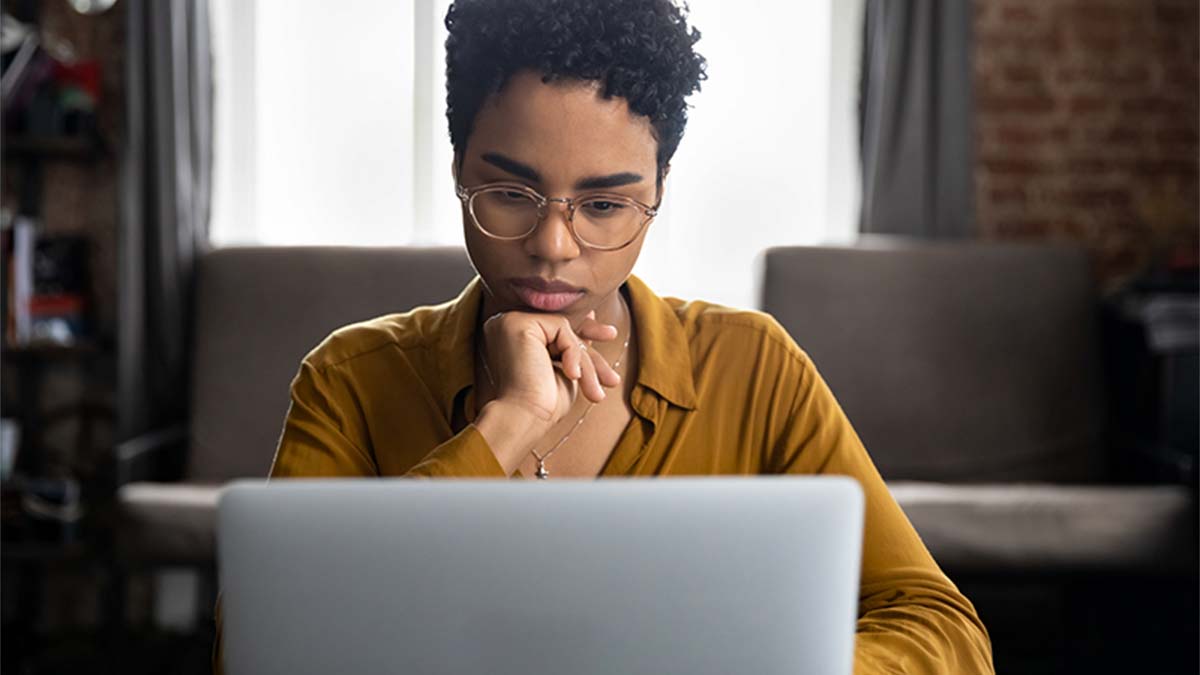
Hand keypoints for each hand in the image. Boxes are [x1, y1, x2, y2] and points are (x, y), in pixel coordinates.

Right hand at [480, 309, 621, 428]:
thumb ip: (572, 343)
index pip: (555, 330)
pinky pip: (561, 328)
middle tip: (611, 370)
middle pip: (561, 329)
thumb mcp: (565, 367)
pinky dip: (573, 354)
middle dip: (589, 350)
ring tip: (594, 391)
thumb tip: (591, 316)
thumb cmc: (544, 402)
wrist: (525, 419)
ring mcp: (510, 321)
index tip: (609, 337)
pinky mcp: (517, 323)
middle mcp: (506, 323)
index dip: (582, 339)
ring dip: (585, 362)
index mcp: (513, 335)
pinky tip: (573, 376)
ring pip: (564, 330)